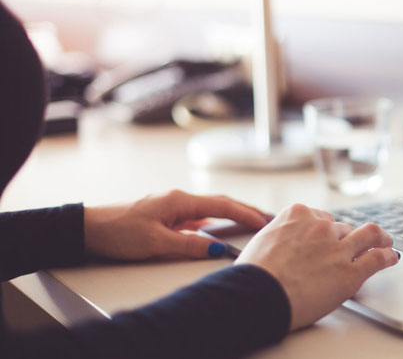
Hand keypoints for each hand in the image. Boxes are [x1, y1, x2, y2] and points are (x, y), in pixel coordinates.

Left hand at [84, 190, 267, 259]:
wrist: (87, 228)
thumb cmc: (118, 232)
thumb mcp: (157, 243)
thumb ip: (190, 245)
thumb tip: (219, 249)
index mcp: (180, 200)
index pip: (223, 205)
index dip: (246, 214)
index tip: (265, 222)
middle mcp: (178, 199)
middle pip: (221, 202)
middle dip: (246, 210)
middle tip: (268, 218)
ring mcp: (172, 206)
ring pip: (210, 208)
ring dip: (232, 213)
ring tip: (251, 221)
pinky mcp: (164, 214)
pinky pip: (197, 215)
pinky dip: (214, 219)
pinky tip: (217, 227)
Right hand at [235, 203, 398, 329]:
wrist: (258, 295)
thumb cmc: (253, 274)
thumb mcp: (262, 241)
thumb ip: (281, 236)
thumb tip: (282, 243)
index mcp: (298, 215)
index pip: (322, 217)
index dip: (327, 230)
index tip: (332, 236)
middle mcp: (321, 227)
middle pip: (342, 228)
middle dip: (346, 239)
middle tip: (352, 247)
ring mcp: (338, 247)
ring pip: (367, 235)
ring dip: (378, 239)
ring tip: (385, 242)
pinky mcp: (351, 272)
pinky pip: (377, 258)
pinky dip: (388, 256)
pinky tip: (391, 257)